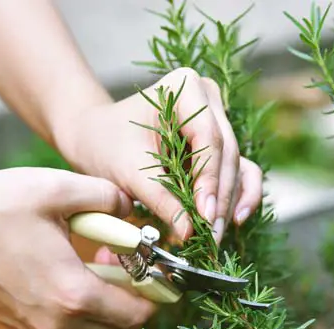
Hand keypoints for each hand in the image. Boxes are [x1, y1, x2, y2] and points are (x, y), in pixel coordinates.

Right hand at [0, 168, 154, 328]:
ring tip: (101, 257)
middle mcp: (56, 320)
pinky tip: (71, 266)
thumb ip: (108, 197)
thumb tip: (130, 208)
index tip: (163, 271)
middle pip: (118, 324)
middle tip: (130, 258)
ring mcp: (35, 326)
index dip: (159, 293)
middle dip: (134, 294)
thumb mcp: (59, 189)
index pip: (137, 311)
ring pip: (93, 324)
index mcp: (72, 292)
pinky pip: (66, 321)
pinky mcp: (19, 323)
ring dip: (107, 297)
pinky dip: (81, 301)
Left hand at [53, 68, 262, 243]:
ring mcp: (217, 120)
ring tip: (215, 236)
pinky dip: (238, 195)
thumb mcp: (128, 171)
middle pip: (226, 154)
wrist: (94, 137)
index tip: (205, 216)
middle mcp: (208, 98)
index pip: (208, 138)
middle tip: (211, 236)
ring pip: (235, 165)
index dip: (210, 180)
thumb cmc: (106, 144)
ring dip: (228, 203)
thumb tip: (189, 231)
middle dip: (219, 198)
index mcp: (185, 87)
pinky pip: (239, 169)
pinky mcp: (218, 143)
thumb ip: (160, 199)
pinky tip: (235, 220)